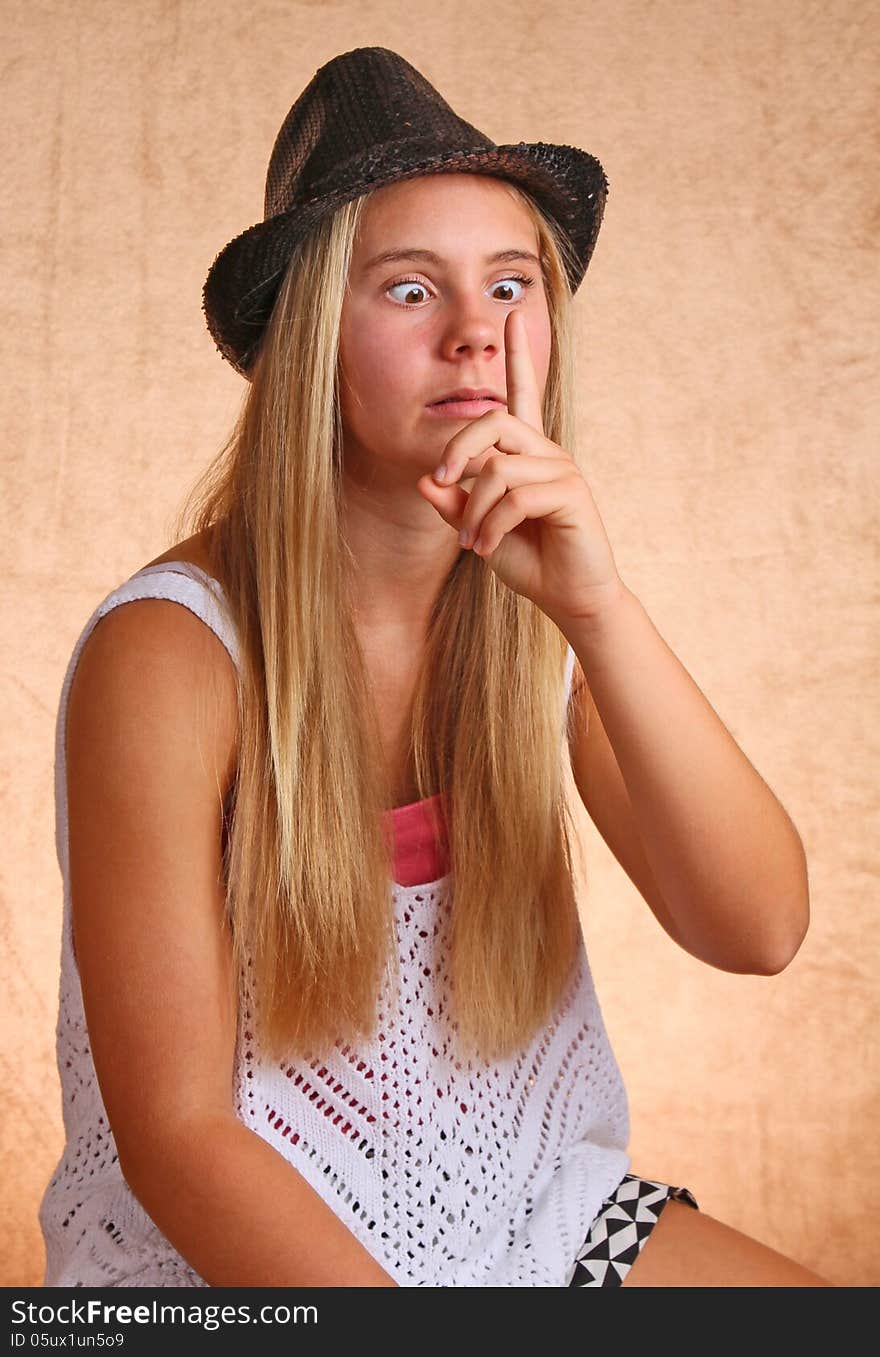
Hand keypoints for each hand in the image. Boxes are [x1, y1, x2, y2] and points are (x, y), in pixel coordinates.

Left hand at [416, 309, 624, 630]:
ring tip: (470, 542)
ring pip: (497, 468)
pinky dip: (490, 526)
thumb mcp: (478, 530)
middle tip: (440, 482)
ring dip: (472, 510)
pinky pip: (516, 496)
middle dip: (456, 449)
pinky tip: (486, 549)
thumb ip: (454, 504)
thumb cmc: (528, 561)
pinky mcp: (571, 493)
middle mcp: (547, 452)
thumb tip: (424, 480)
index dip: (519, 355)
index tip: (513, 315)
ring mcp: (562, 469)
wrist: (568, 597)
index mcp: (527, 454)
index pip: (524, 394)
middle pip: (493, 421)